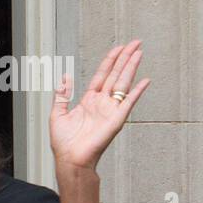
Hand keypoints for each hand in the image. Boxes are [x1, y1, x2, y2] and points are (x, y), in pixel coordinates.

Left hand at [50, 40, 150, 171]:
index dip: (110, 61)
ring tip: (139, 52)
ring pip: (123, 83)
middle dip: (125, 58)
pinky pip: (129, 102)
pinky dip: (137, 91)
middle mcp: (102, 103)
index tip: (118, 48)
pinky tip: (145, 80)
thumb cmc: (64, 142)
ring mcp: (111, 110)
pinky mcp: (116, 119)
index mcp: (89, 100)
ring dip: (131, 68)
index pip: (102, 75)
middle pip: (116, 75)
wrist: (70, 159)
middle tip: (135, 43)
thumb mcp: (57, 114)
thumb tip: (64, 78)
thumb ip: (62, 95)